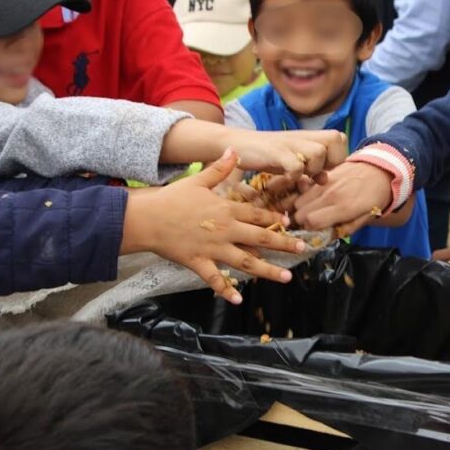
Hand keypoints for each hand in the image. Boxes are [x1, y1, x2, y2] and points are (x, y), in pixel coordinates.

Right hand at [120, 149, 307, 303]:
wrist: (147, 217)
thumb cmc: (172, 198)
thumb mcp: (198, 180)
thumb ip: (220, 169)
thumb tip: (234, 150)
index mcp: (226, 209)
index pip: (257, 214)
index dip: (275, 219)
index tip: (290, 222)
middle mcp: (225, 230)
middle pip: (260, 238)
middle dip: (283, 243)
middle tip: (302, 248)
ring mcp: (213, 248)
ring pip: (246, 262)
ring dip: (268, 270)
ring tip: (286, 277)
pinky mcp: (198, 262)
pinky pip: (215, 279)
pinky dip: (226, 290)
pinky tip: (238, 299)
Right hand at [230, 129, 346, 182]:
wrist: (236, 145)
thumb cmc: (266, 155)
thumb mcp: (291, 163)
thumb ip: (310, 169)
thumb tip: (326, 178)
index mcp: (309, 138)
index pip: (340, 138)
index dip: (337, 156)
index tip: (323, 169)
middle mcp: (302, 137)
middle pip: (336, 139)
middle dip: (331, 160)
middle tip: (315, 172)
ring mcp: (290, 143)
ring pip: (318, 153)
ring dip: (312, 169)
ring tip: (297, 176)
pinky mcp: (276, 152)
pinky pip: (296, 166)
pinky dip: (293, 176)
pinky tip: (283, 180)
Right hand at [294, 161, 392, 234]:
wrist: (380, 171)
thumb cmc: (374, 199)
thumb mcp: (365, 219)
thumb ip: (344, 230)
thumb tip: (324, 238)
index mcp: (343, 208)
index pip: (311, 222)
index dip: (310, 230)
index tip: (315, 231)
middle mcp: (330, 194)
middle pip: (300, 212)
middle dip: (302, 222)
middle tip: (312, 224)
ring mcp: (325, 183)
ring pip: (299, 200)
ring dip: (302, 210)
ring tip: (313, 213)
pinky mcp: (323, 175)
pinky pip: (305, 189)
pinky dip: (305, 198)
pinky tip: (315, 201)